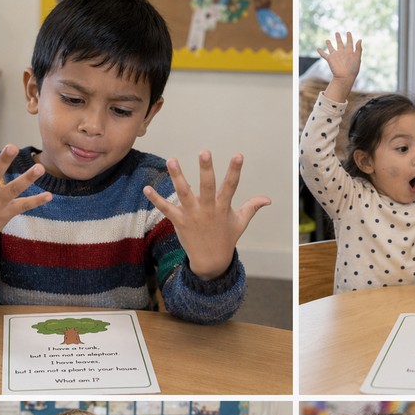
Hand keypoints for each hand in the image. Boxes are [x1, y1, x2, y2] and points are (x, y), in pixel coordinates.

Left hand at [143, 152, 269, 280]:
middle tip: (205, 152)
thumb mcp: (240, 222)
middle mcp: (208, 209)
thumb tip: (268, 199)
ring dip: (177, 177)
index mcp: (223, 207)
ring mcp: (193, 215)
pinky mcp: (180, 222)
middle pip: (207, 186)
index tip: (238, 155)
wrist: (211, 262)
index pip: (231, 186)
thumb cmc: (226, 239)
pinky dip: (156, 199)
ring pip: (184, 193)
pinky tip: (146, 188)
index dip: (235, 170)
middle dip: (206, 169)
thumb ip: (252, 207)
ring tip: (172, 159)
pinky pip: (166, 209)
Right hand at [318, 32, 362, 91]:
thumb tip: (360, 39)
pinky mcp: (330, 59)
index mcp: (349, 52)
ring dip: (329, 44)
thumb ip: (358, 49)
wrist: (344, 77)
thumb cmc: (352, 69)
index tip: (348, 32)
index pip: (349, 43)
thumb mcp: (357, 58)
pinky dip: (320, 52)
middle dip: (338, 38)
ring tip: (327, 40)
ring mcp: (335, 56)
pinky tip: (318, 48)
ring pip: (331, 48)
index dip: (349, 37)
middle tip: (337, 33)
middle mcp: (342, 53)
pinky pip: (324, 54)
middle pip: (340, 44)